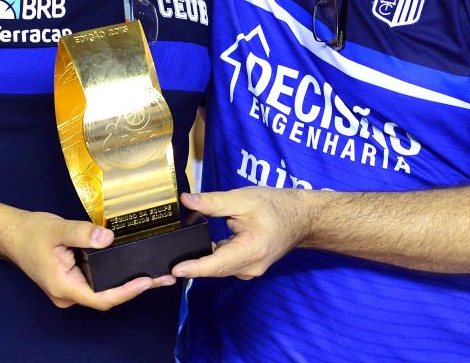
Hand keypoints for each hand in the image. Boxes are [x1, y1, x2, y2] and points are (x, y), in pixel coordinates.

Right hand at [4, 211, 174, 309]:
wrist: (12, 234)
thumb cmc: (32, 233)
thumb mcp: (58, 229)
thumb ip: (83, 233)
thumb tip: (108, 238)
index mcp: (64, 287)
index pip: (101, 298)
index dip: (126, 292)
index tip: (147, 282)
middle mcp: (68, 294)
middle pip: (106, 296)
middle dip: (135, 288)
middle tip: (163, 277)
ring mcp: (71, 289)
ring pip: (103, 290)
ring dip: (128, 282)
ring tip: (156, 273)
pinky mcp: (74, 280)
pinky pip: (98, 281)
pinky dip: (116, 275)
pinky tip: (133, 265)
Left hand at [170, 189, 307, 280]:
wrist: (301, 217)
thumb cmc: (276, 206)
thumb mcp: (243, 199)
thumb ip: (213, 202)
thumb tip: (186, 200)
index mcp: (252, 251)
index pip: (218, 264)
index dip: (195, 268)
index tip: (176, 269)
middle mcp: (251, 267)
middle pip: (215, 268)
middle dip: (193, 264)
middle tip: (168, 259)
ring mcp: (251, 270)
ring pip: (220, 267)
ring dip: (202, 260)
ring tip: (179, 252)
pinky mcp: (249, 266)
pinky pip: (226, 264)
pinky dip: (213, 256)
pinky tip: (202, 246)